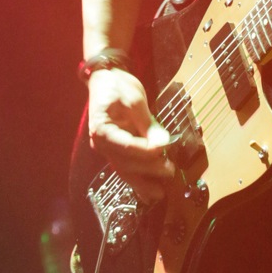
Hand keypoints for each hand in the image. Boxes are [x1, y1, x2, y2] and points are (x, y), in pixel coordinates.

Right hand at [87, 67, 174, 202]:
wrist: (106, 79)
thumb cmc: (118, 86)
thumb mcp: (135, 100)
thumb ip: (147, 123)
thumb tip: (163, 143)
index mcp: (102, 130)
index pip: (126, 146)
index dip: (146, 152)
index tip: (164, 152)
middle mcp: (101, 144)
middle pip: (125, 162)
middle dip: (148, 169)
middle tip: (170, 172)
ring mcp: (107, 148)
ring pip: (124, 169)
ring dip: (142, 182)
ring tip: (159, 193)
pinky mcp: (115, 148)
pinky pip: (125, 165)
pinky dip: (137, 177)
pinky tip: (147, 190)